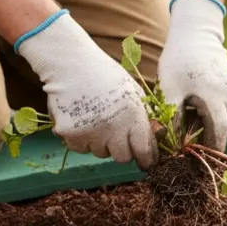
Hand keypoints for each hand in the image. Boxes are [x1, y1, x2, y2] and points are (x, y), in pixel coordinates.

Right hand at [16, 11, 157, 167]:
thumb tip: (155, 136)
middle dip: (121, 150)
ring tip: (93, 118)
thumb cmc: (104, 74)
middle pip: (122, 158)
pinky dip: (80, 139)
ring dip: (99, 142)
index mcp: (133, 115)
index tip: (145, 162)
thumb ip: (143, 115)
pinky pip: (79, 148)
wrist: (71, 63)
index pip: (144, 150)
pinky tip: (79, 119)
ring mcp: (91, 133)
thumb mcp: (132, 91)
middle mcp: (114, 127)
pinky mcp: (71, 135)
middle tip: (114, 136)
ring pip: (99, 152)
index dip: (146, 158)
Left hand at [158, 0, 226, 150]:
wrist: (196, 34)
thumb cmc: (179, 61)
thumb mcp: (170, 90)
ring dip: (212, 129)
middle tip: (188, 146)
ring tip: (191, 120)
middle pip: (224, 132)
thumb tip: (171, 146)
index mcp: (216, 99)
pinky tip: (199, 107)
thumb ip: (172, 119)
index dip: (208, 152)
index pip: (218, 136)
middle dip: (208, 142)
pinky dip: (217, 116)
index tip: (195, 163)